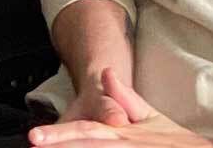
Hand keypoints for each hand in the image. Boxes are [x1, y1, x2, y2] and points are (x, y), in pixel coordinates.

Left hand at [27, 70, 212, 145]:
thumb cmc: (176, 142)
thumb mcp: (150, 117)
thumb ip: (124, 97)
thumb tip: (107, 72)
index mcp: (122, 134)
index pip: (85, 132)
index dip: (59, 134)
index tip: (35, 138)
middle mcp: (124, 145)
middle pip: (87, 146)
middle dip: (60, 147)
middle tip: (35, 145)